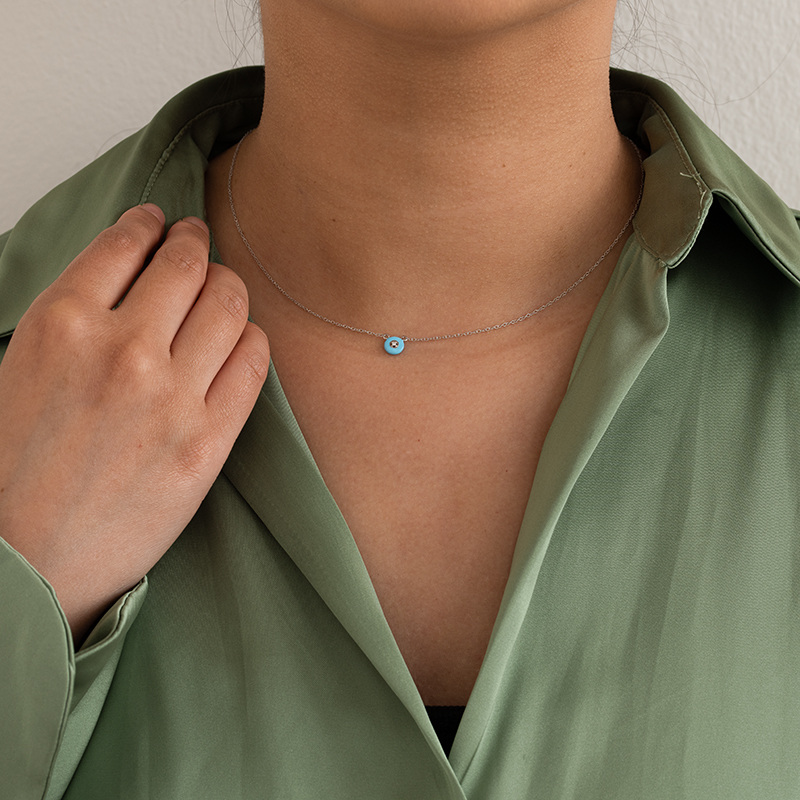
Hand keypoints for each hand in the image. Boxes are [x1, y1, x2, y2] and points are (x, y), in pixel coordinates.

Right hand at [0, 205, 269, 642]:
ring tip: (222, 289)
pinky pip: (254, 362)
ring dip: (228, 286)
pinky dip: (252, 338)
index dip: (151, 225)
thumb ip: (74, 318)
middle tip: (198, 245)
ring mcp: (172, 396)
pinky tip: (241, 338)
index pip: (126, 244)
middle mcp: (123, 350)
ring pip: (229, 305)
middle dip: (196, 245)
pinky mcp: (209, 440)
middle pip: (188, 266)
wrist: (28, 558)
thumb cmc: (12, 468)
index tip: (162, 224)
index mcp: (62, 323)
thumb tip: (126, 277)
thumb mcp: (19, 367)